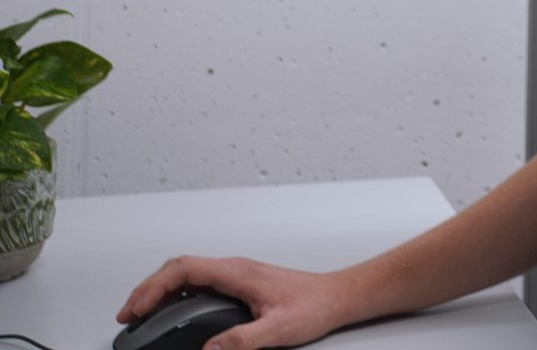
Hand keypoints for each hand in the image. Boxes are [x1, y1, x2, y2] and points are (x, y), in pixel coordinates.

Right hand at [117, 255, 355, 349]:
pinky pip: (198, 282)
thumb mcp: (279, 329)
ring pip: (187, 274)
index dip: (153, 287)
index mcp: (238, 273)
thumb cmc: (314, 306)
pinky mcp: (239, 283)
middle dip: (147, 289)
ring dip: (159, 290)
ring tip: (140, 315)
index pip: (184, 269)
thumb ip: (243, 340)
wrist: (336, 297)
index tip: (136, 310)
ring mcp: (236, 274)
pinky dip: (175, 294)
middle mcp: (234, 269)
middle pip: (179, 268)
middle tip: (127, 316)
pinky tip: (169, 312)